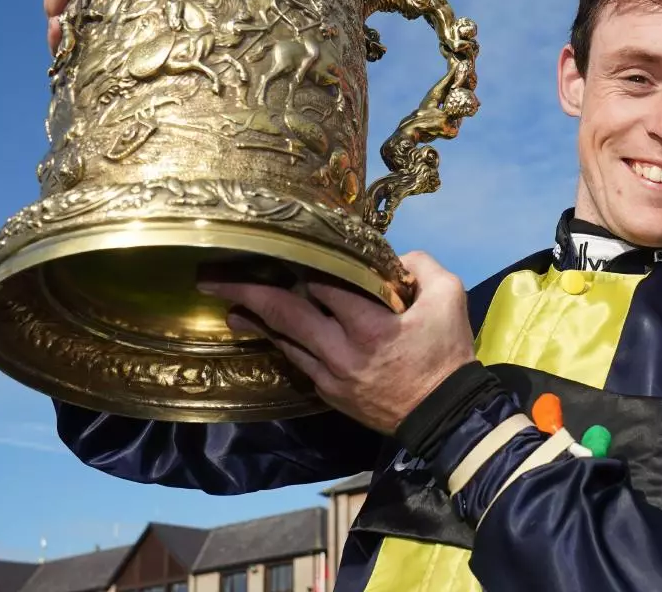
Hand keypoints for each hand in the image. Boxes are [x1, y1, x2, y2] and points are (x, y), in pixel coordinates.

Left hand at [197, 251, 476, 434]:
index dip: (303, 264)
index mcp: (371, 326)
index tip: (278, 247)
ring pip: (284, 342)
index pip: (325, 285)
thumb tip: (393, 257)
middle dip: (246, 292)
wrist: (445, 416)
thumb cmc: (447, 354)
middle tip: (212, 277)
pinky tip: (266, 331)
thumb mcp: (449, 298)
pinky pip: (297, 362)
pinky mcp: (330, 393)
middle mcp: (343, 352)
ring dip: (255, 321)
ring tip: (229, 304)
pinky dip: (281, 343)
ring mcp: (332, 376)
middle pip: (285, 315)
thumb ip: (420, 267)